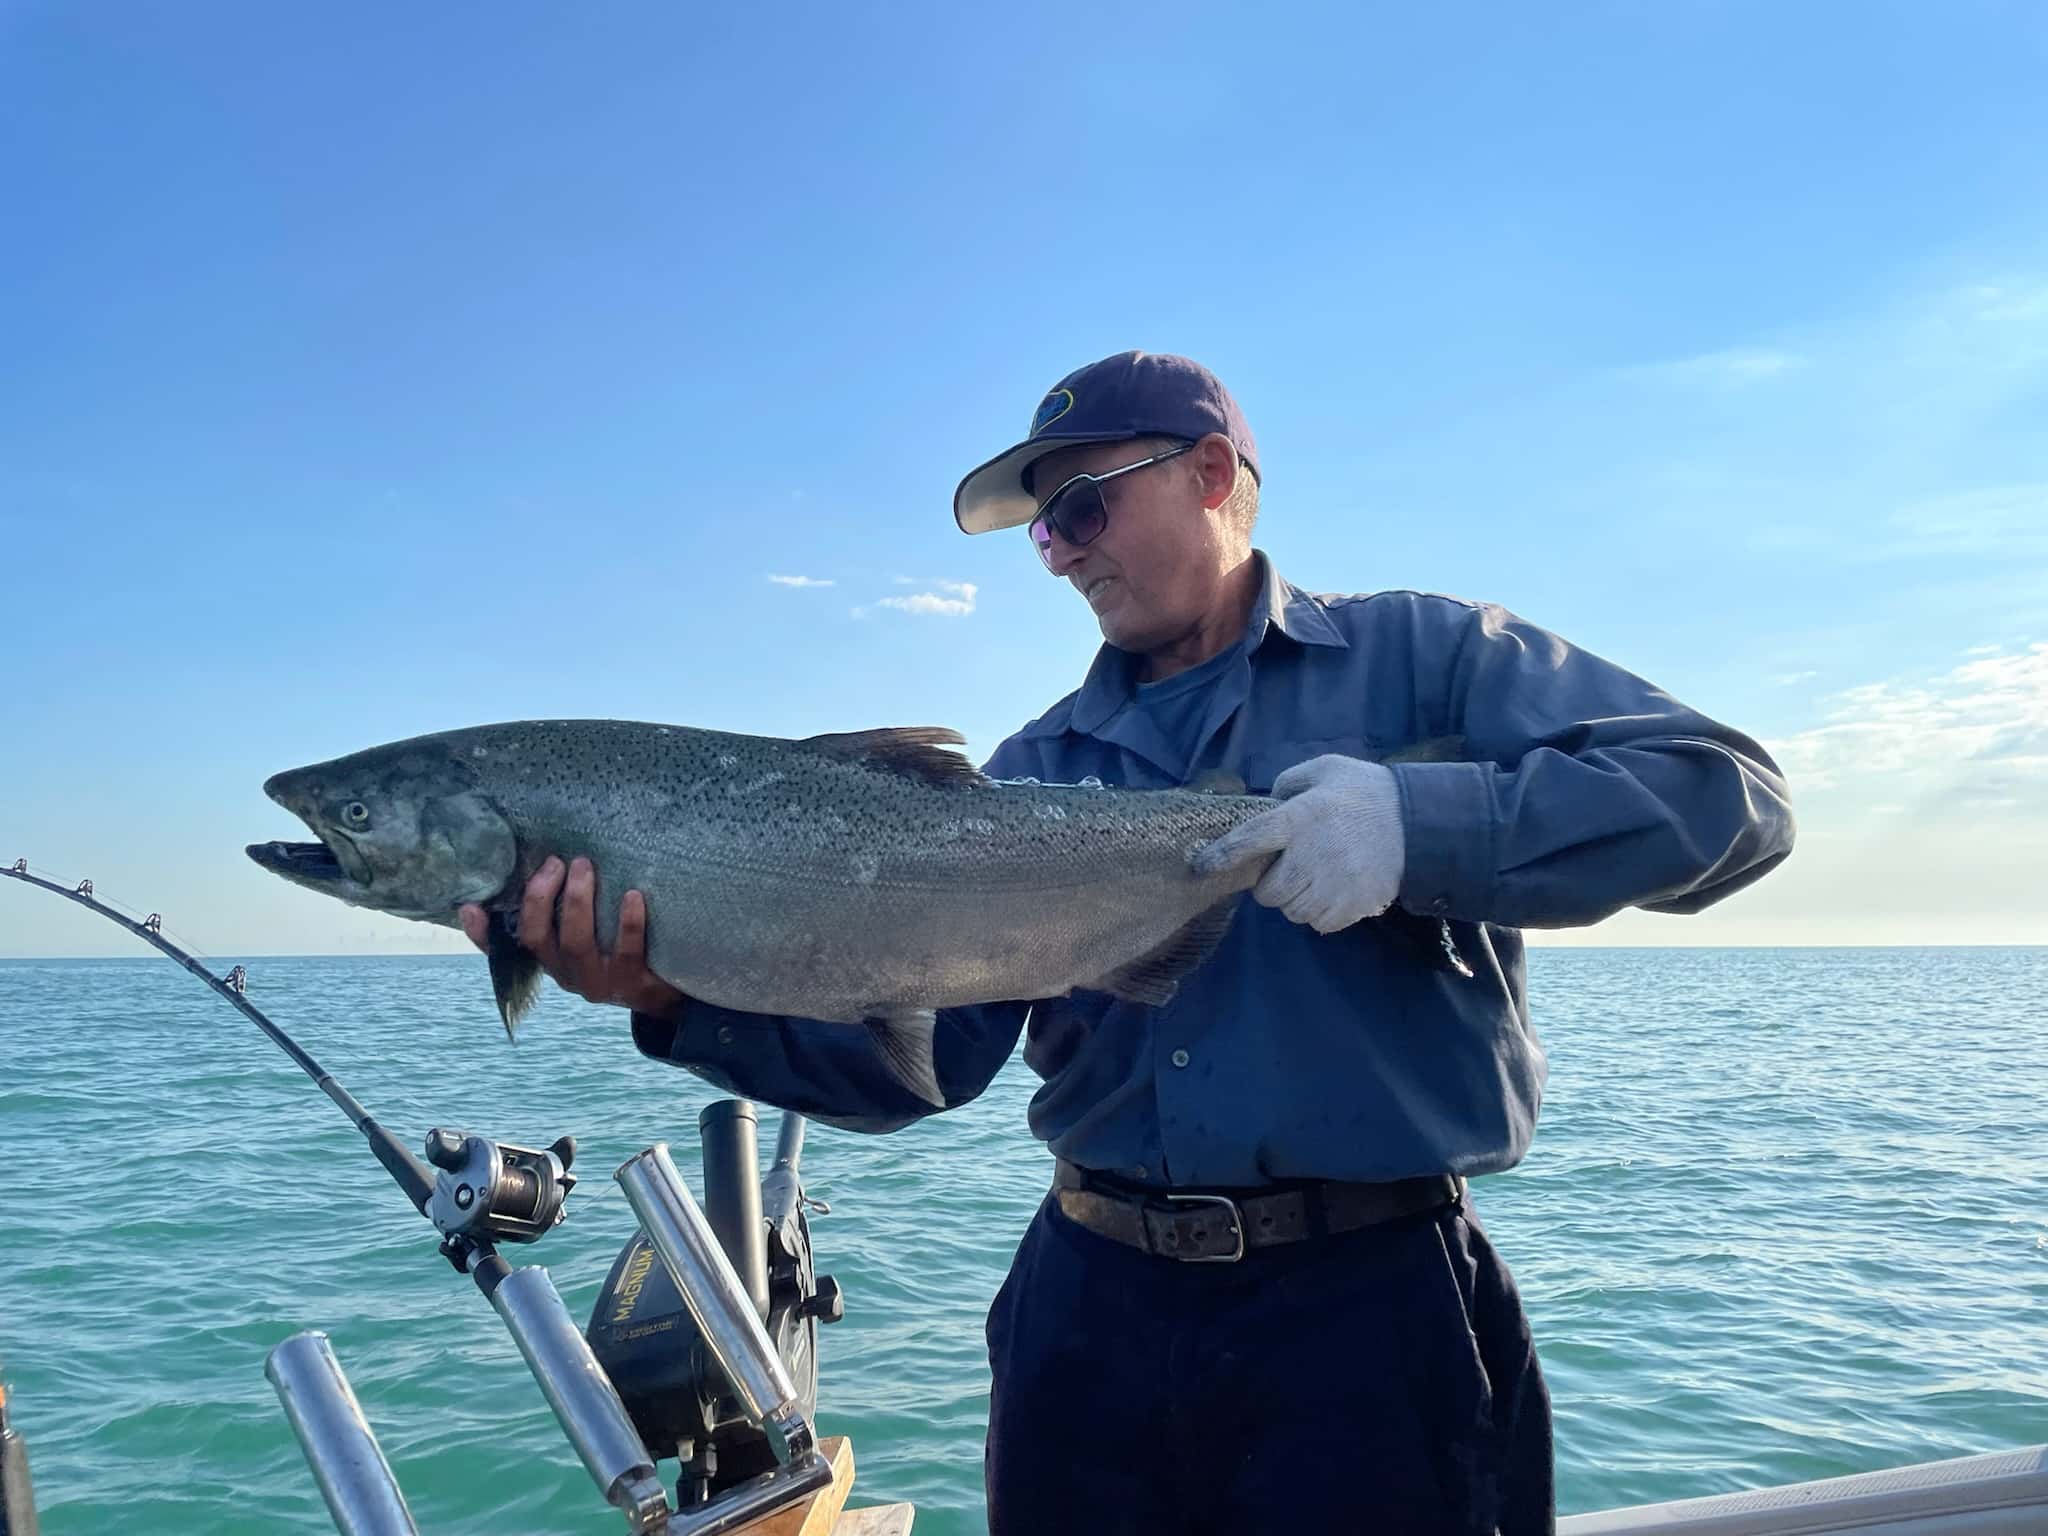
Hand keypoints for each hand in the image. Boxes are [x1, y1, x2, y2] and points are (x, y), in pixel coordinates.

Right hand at [460, 855, 685, 1014]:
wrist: (666, 994)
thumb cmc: (619, 950)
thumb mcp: (589, 935)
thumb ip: (565, 910)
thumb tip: (547, 859)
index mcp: (550, 960)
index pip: (505, 950)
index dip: (482, 933)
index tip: (469, 906)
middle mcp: (567, 974)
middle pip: (538, 939)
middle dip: (540, 897)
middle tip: (556, 862)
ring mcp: (600, 982)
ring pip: (577, 944)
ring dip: (577, 902)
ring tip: (584, 866)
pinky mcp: (634, 983)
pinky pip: (628, 951)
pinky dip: (628, 921)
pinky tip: (633, 894)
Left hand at [1189, 755, 1406, 932]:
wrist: (1420, 823)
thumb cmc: (1366, 792)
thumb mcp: (1327, 769)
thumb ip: (1290, 782)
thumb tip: (1268, 802)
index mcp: (1300, 818)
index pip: (1249, 840)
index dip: (1221, 855)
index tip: (1201, 865)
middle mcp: (1310, 856)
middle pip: (1268, 892)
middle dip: (1272, 884)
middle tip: (1289, 868)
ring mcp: (1331, 886)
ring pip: (1291, 911)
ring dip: (1296, 899)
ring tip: (1315, 878)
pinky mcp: (1351, 908)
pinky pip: (1318, 923)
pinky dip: (1320, 912)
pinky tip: (1335, 890)